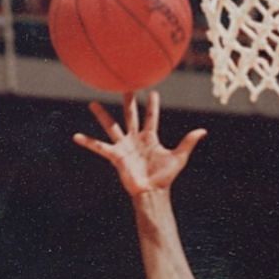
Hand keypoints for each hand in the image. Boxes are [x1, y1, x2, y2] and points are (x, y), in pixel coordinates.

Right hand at [72, 92, 205, 197]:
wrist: (152, 192)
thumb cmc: (165, 177)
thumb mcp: (179, 157)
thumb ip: (188, 142)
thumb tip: (203, 130)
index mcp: (150, 137)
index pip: (150, 116)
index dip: (152, 105)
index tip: (151, 91)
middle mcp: (135, 139)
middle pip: (130, 115)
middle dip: (127, 101)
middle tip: (124, 86)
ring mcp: (124, 146)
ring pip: (111, 126)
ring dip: (102, 115)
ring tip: (92, 103)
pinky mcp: (115, 156)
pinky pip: (99, 147)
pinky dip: (88, 142)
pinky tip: (76, 136)